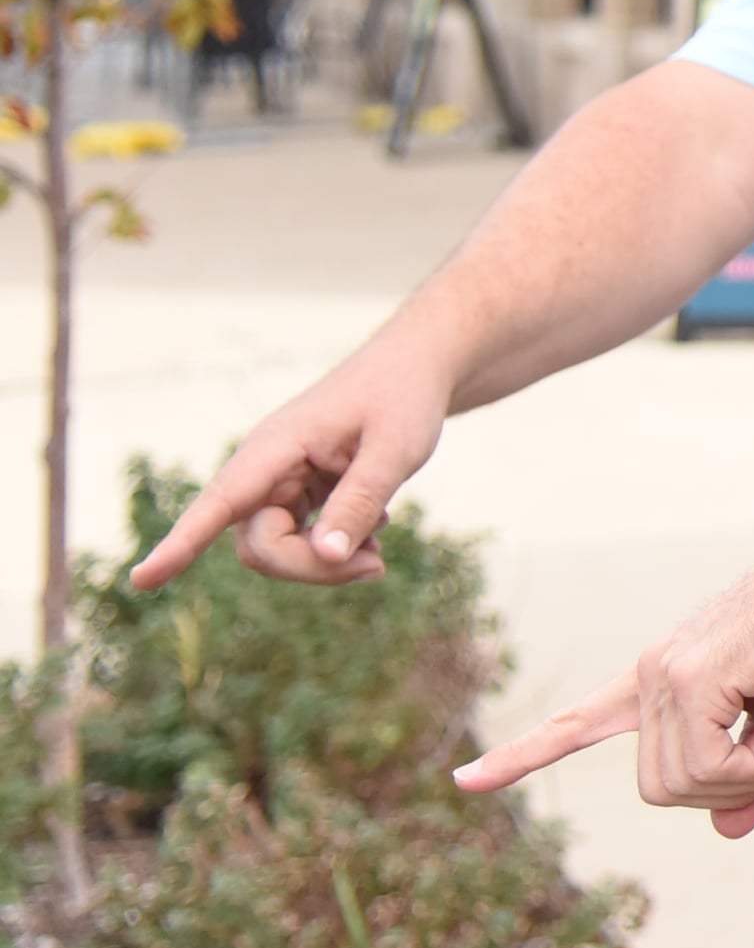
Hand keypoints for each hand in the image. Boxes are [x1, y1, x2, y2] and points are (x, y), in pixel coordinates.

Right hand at [130, 333, 458, 588]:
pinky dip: (334, 550)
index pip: (220, 502)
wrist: (416, 368)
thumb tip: (326, 556)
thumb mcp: (394, 449)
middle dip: (311, 566)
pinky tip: (375, 534)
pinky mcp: (298, 495)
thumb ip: (359, 500)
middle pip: (260, 546)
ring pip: (277, 551)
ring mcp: (279, 484)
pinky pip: (298, 543)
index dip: (181, 544)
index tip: (141, 580)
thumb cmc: (403, 398)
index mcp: (274, 447)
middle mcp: (265, 468)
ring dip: (325, 563)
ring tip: (380, 550)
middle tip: (378, 565)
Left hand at [453, 530, 753, 839]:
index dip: (523, 755)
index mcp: (660, 682)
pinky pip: (707, 764)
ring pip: (680, 782)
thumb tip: (729, 831)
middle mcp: (649, 677)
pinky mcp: (691, 676)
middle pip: (658, 788)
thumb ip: (747, 775)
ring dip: (747, 776)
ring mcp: (664, 675)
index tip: (464, 780)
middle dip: (726, 789)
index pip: (576, 725)